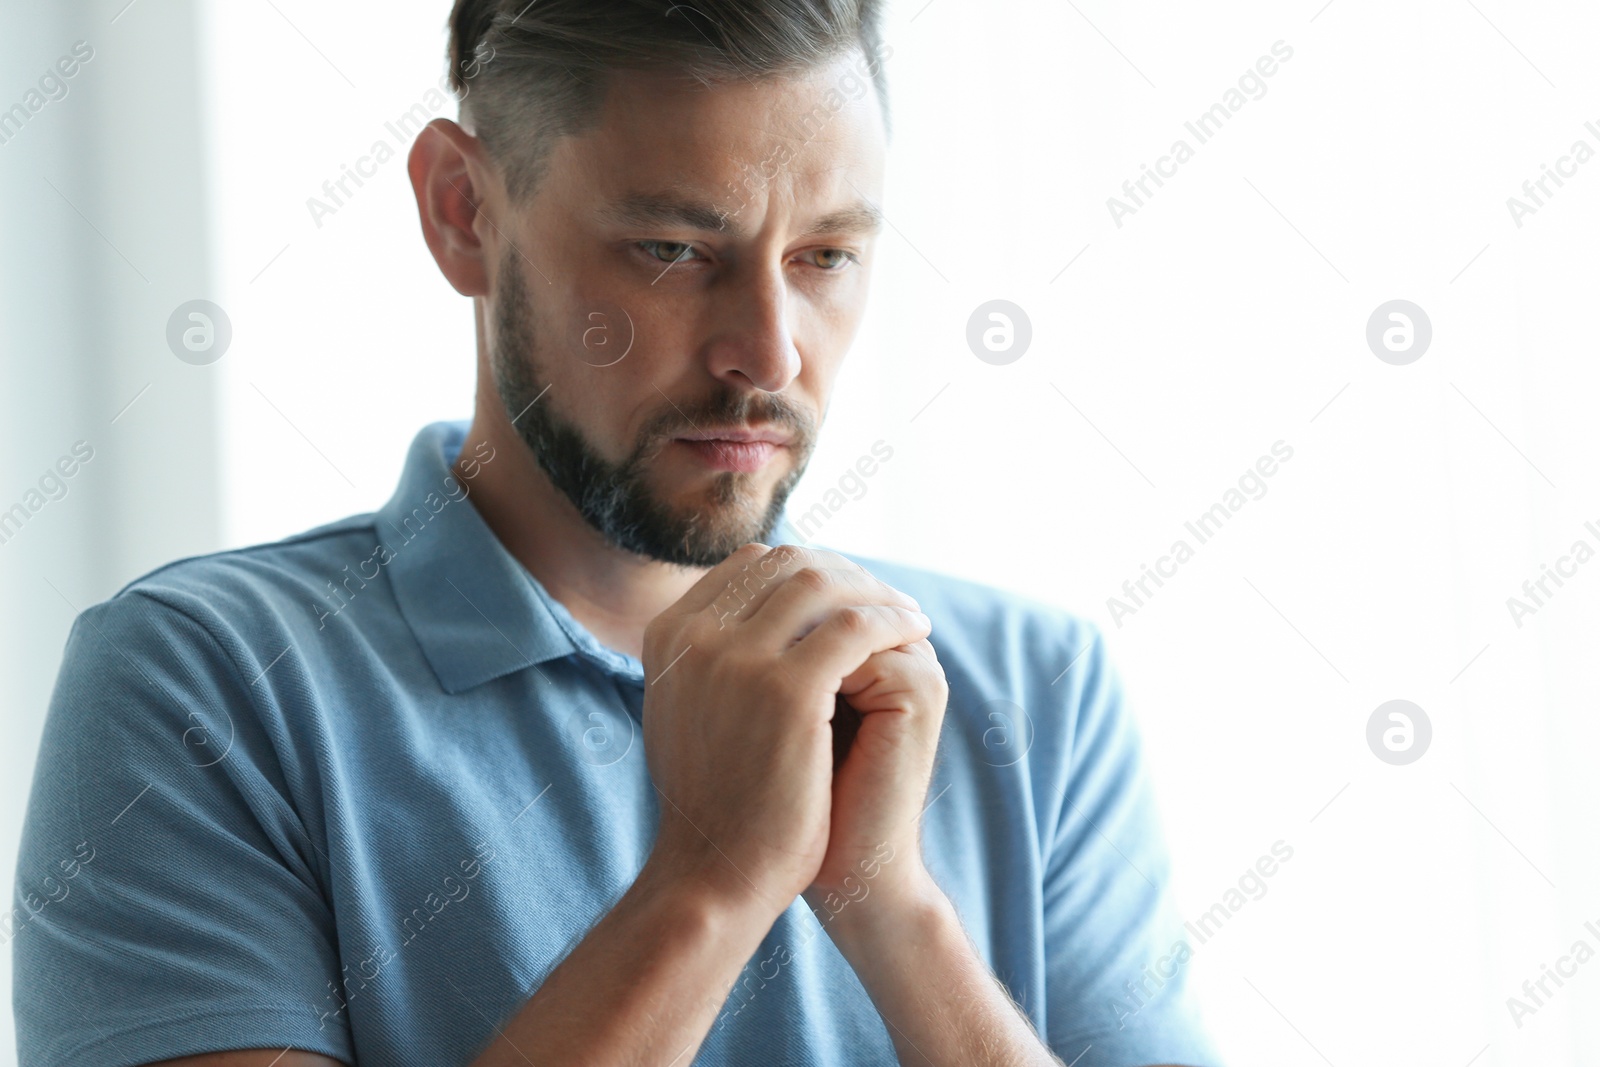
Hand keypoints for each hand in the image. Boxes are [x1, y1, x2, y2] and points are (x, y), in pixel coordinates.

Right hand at [639, 543, 930, 921]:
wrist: (718, 874)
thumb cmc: (716, 802)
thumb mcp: (690, 709)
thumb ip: (711, 657)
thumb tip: (744, 614)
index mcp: (668, 635)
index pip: (750, 565)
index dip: (808, 570)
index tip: (849, 593)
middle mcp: (693, 637)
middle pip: (786, 565)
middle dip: (846, 574)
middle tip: (887, 598)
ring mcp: (736, 659)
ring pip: (822, 585)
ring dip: (874, 592)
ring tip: (908, 614)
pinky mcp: (785, 689)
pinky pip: (855, 626)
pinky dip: (892, 620)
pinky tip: (915, 633)